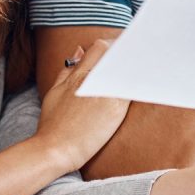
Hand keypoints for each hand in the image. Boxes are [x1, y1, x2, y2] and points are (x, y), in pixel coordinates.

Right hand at [36, 40, 128, 170]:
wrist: (54, 149)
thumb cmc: (52, 124)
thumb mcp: (54, 91)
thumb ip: (67, 71)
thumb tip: (79, 50)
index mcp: (78, 75)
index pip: (100, 47)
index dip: (113, 46)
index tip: (120, 50)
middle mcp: (92, 81)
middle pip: (118, 56)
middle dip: (128, 54)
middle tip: (135, 57)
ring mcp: (105, 94)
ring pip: (127, 71)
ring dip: (135, 68)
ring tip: (141, 69)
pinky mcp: (116, 109)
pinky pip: (131, 90)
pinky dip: (137, 85)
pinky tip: (143, 84)